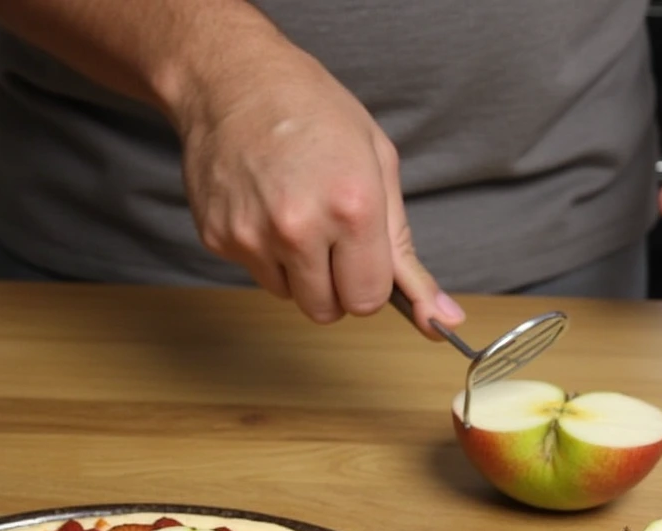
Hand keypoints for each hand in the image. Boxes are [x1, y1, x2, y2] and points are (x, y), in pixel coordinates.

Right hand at [174, 44, 463, 336]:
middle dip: (333, 286)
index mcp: (352, 207)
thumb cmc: (312, 113)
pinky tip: (262, 206)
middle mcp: (299, 227)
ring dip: (297, 270)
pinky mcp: (219, 239)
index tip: (361, 259)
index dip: (366, 284)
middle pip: (325, 311)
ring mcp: (253, 236)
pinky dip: (264, 252)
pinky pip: (256, 273)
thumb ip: (406, 253)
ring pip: (289, 296)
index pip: (366, 300)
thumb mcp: (378, 167)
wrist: (232, 80)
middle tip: (327, 237)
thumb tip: (443, 320)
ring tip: (292, 212)